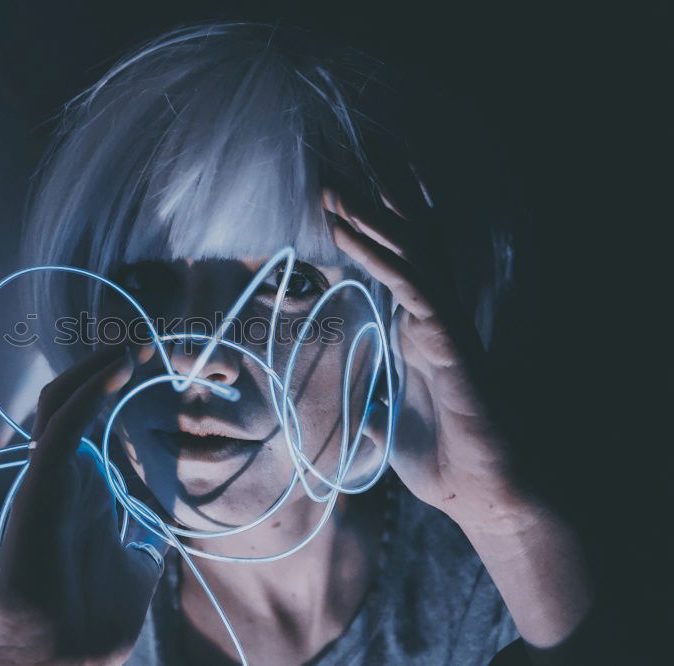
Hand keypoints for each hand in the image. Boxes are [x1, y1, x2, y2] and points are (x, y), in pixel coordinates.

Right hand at [0, 345, 168, 665]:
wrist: (62, 664)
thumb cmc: (91, 622)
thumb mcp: (134, 571)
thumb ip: (142, 543)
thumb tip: (157, 528)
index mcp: (83, 488)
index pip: (92, 419)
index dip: (114, 386)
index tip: (154, 361)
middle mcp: (63, 476)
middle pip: (73, 399)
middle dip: (104, 366)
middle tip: (146, 341)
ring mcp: (48, 481)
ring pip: (60, 403)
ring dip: (95, 370)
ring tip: (132, 346)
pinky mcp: (39, 491)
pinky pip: (61, 430)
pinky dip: (89, 395)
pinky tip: (118, 372)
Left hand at [322, 181, 526, 529]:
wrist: (482, 494)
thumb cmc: (443, 462)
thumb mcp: (390, 428)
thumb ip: (375, 410)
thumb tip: (361, 412)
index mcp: (415, 334)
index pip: (390, 270)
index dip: (364, 236)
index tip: (331, 208)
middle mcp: (430, 320)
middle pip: (402, 249)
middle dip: (369, 209)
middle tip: (331, 176)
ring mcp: (443, 325)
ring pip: (408, 256)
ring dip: (368, 221)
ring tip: (333, 191)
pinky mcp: (450, 339)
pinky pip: (412, 286)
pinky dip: (378, 258)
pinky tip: (349, 235)